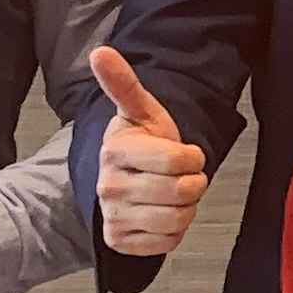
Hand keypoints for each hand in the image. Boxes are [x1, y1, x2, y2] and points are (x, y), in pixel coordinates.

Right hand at [92, 47, 207, 256]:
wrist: (126, 178)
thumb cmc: (141, 142)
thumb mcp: (141, 111)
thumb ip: (124, 83)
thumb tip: (101, 51)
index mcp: (115, 150)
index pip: (177, 161)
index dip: (192, 157)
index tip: (184, 153)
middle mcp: (109, 186)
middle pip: (181, 191)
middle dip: (192, 182)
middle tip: (179, 174)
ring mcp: (113, 216)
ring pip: (177, 219)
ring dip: (185, 206)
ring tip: (171, 192)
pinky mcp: (119, 241)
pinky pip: (168, 241)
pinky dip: (174, 229)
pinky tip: (161, 212)